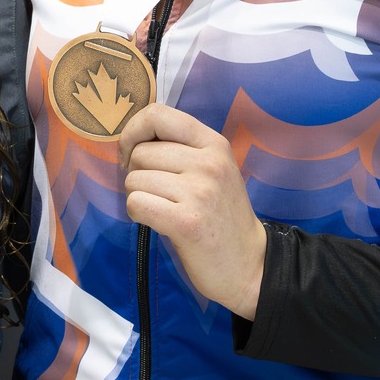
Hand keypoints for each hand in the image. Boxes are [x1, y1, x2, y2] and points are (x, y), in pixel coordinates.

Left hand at [118, 104, 264, 317]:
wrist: (249, 264)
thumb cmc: (220, 216)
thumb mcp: (211, 170)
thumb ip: (179, 148)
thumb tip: (130, 138)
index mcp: (213, 143)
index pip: (157, 114)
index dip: (133, 132)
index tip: (132, 155)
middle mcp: (209, 162)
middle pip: (140, 152)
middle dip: (136, 173)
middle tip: (158, 193)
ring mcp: (200, 191)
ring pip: (134, 179)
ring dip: (138, 196)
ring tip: (163, 209)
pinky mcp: (187, 221)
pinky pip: (136, 204)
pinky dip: (138, 214)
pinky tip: (158, 222)